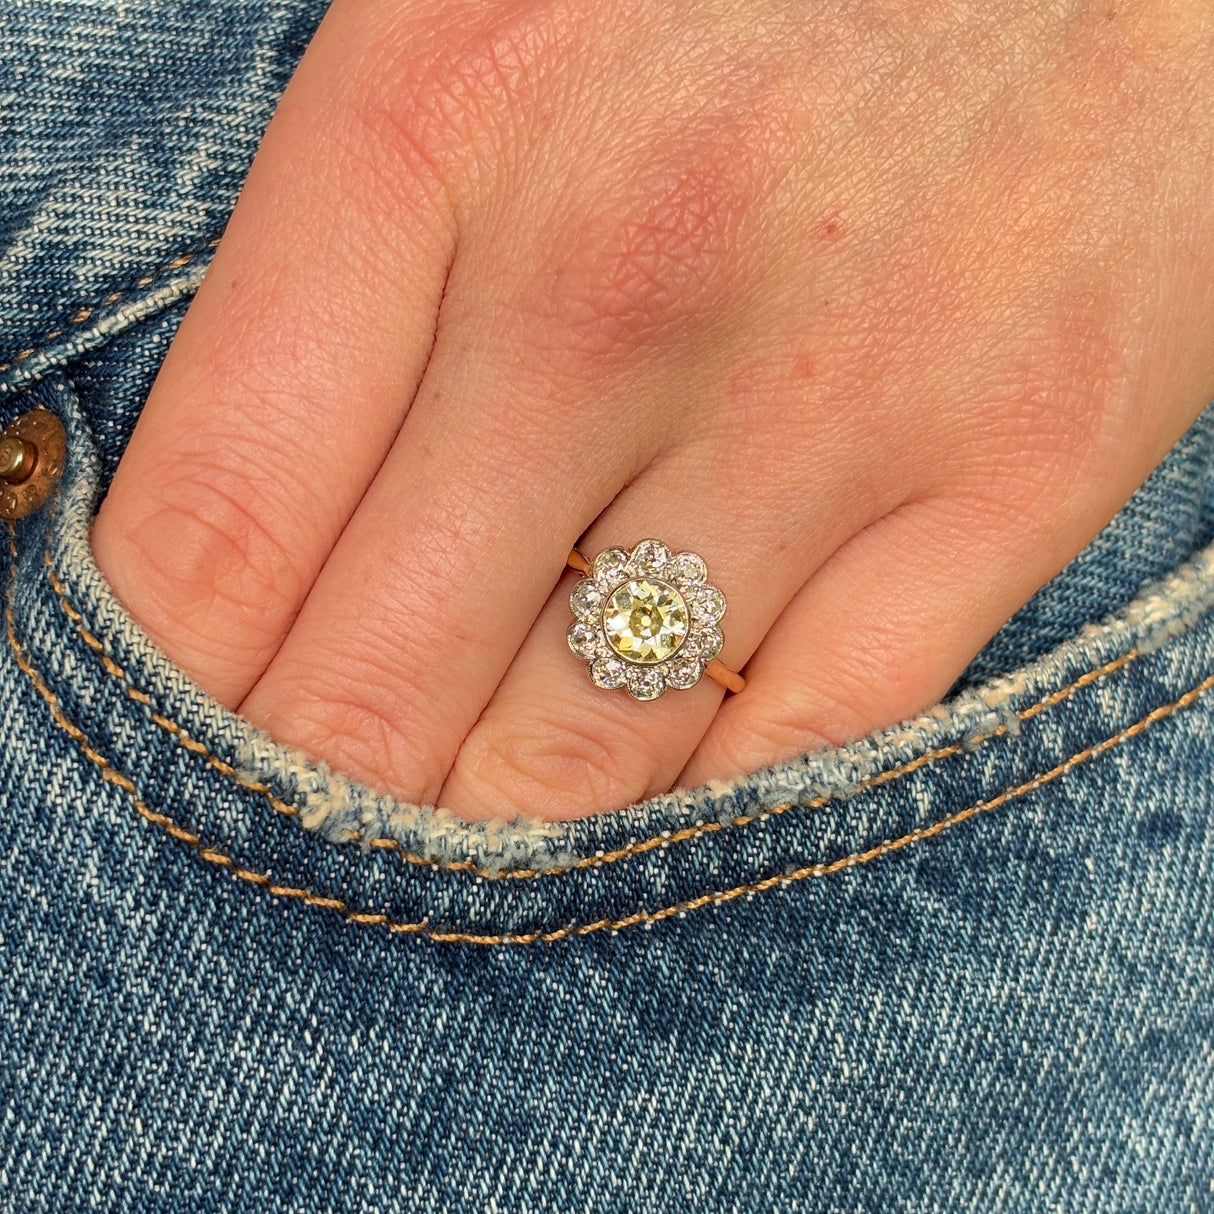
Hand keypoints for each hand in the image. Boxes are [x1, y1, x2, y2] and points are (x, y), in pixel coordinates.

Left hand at [90, 0, 1213, 819]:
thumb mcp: (499, 45)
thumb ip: (358, 285)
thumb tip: (238, 540)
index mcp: (450, 119)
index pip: (220, 513)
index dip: (160, 684)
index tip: (164, 750)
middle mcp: (626, 275)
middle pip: (375, 676)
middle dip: (311, 797)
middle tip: (295, 839)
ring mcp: (833, 393)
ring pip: (581, 754)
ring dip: (486, 836)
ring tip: (448, 848)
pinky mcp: (1015, 472)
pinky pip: (802, 748)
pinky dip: (693, 820)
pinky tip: (640, 817)